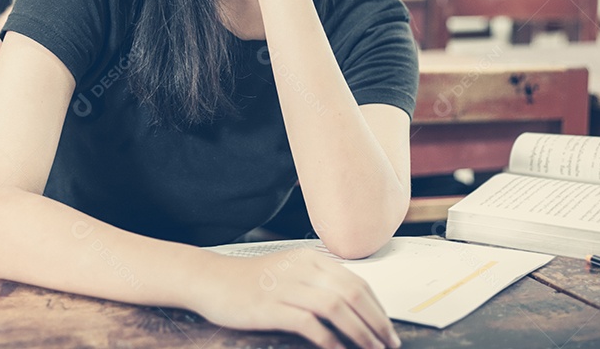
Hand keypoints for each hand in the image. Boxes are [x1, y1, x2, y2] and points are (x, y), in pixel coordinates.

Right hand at [193, 247, 399, 348]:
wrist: (210, 280)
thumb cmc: (250, 281)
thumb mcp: (289, 273)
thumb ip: (317, 284)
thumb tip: (352, 309)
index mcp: (310, 259)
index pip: (356, 282)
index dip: (378, 308)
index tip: (388, 329)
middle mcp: (302, 269)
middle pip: (352, 294)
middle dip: (376, 322)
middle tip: (389, 344)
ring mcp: (286, 286)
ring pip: (336, 307)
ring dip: (360, 333)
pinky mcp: (271, 306)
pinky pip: (310, 323)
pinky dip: (329, 340)